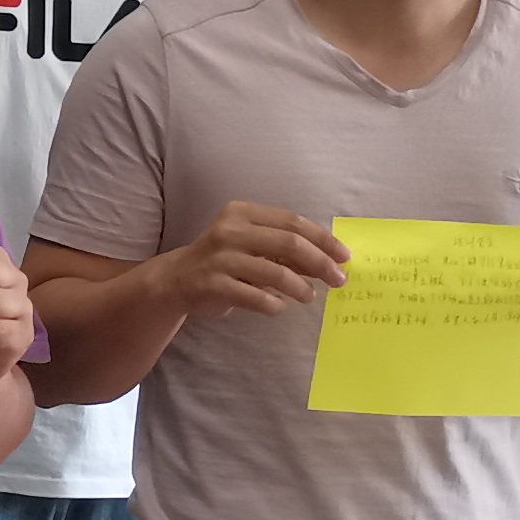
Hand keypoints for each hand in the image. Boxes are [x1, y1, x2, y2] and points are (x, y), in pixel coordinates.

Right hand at [158, 201, 348, 317]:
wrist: (175, 280)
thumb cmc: (222, 260)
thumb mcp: (251, 245)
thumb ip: (283, 250)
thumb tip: (329, 261)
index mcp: (242, 213)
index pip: (293, 222)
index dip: (323, 239)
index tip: (344, 256)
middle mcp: (230, 231)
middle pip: (289, 244)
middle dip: (320, 263)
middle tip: (338, 280)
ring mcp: (220, 258)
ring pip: (275, 272)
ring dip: (300, 287)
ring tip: (309, 296)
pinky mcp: (213, 285)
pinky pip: (254, 296)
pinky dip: (274, 304)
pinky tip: (279, 306)